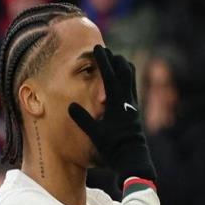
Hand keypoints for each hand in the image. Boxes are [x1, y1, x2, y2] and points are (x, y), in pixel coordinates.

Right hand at [68, 45, 155, 183]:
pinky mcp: (135, 108)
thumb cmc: (112, 147)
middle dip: (114, 58)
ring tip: (113, 61)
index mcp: (116, 103)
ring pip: (131, 76)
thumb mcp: (95, 134)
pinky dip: (125, 77)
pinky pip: (131, 85)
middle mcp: (127, 99)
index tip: (97, 47)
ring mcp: (133, 103)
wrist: (132, 157)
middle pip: (125, 70)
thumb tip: (70, 106)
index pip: (109, 76)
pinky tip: (119, 79)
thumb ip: (83, 119)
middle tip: (104, 52)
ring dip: (122, 66)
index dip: (102, 60)